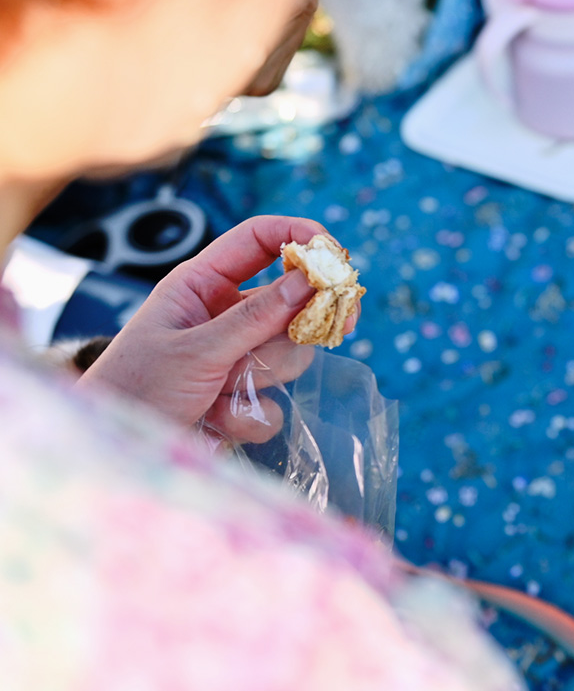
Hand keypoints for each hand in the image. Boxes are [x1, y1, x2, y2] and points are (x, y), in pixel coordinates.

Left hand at [79, 216, 353, 441]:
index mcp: (203, 284)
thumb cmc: (136, 388)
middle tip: (341, 325)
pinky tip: (217, 419)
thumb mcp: (196, 349)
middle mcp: (226, 314)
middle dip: (302, 323)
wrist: (116, 454)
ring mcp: (240, 355)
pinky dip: (252, 413)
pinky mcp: (246, 395)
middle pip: (292, 301)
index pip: (261, 239)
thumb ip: (256, 318)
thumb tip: (309, 280)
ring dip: (265, 375)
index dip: (300, 236)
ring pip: (292, 352)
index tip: (335, 255)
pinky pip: (279, 400)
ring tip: (224, 391)